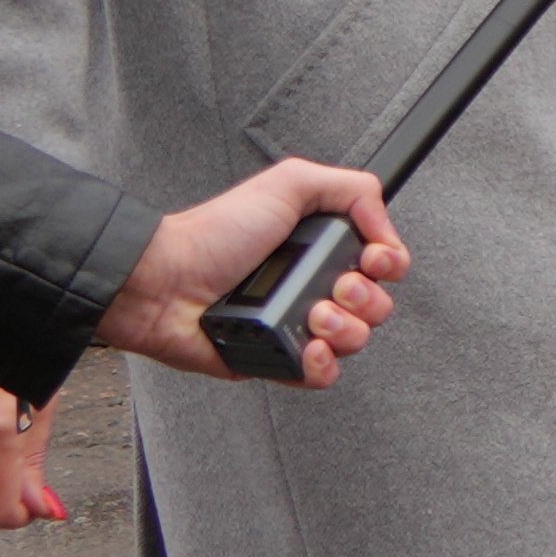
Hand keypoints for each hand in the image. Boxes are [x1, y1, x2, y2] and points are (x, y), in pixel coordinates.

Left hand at [96, 161, 406, 381]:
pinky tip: (305, 345)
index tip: (371, 258)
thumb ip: (352, 189)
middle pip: (378, 305)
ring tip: (310, 314)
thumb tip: (385, 227)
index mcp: (321, 248)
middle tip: (333, 286)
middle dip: (364, 298)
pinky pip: (324, 374)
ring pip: (357, 340)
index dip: (389, 264)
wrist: (166, 283)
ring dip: (343, 328)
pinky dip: (321, 363)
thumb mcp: (290, 183)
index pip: (384, 264)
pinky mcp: (278, 360)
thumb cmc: (213, 234)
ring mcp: (298, 325)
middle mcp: (314, 286)